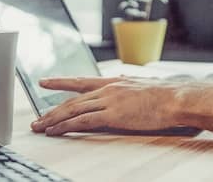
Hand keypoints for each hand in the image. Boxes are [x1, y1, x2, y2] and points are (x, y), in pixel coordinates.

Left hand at [30, 77, 185, 134]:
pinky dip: (66, 126)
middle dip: (52, 109)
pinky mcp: (112, 115)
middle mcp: (107, 89)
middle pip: (72, 99)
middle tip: (37, 118)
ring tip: (40, 126)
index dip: (61, 82)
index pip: (81, 81)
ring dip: (53, 119)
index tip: (45, 81)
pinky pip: (82, 121)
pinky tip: (55, 131)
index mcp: (114, 82)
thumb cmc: (166, 96)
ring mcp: (108, 101)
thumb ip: (130, 89)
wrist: (176, 98)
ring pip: (73, 109)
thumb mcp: (143, 87)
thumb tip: (127, 88)